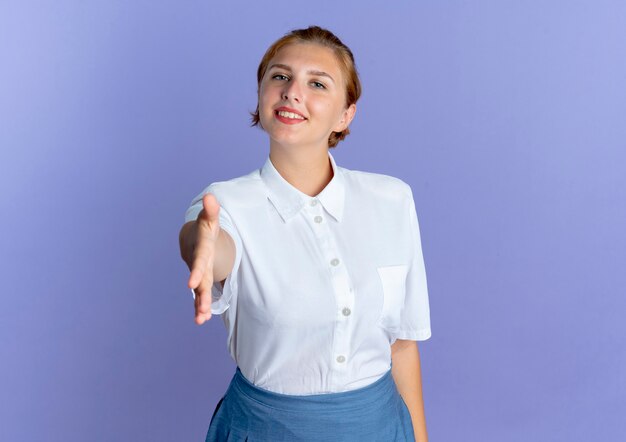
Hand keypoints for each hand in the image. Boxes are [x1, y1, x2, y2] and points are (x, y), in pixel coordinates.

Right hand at [188, 193, 220, 324]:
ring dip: (200, 305)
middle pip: (200, 281)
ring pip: (200, 292)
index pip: (199, 261)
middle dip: (200, 294)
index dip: (196, 272)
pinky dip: (201, 307)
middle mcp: (198, 264)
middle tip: (201, 308)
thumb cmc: (205, 229)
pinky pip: (202, 296)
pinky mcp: (203, 282)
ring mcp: (200, 274)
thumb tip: (210, 196)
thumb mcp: (210, 219)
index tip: (192, 285)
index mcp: (201, 250)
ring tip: (201, 319)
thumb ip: (211, 210)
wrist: (194, 239)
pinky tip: (202, 320)